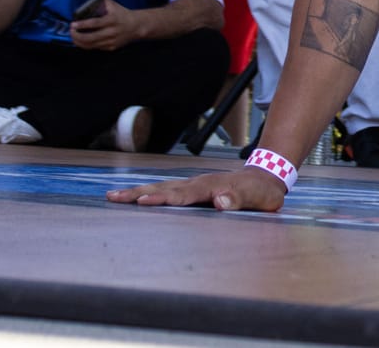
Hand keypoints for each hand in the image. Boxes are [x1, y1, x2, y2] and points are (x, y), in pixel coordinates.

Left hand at [71, 0, 142, 50]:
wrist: (136, 27)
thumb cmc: (121, 14)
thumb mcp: (112, 4)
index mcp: (112, 19)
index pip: (95, 23)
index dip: (83, 25)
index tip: (72, 24)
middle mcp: (112, 32)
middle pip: (91, 38)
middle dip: (78, 36)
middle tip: (71, 31)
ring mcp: (111, 41)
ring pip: (91, 45)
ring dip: (79, 42)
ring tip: (73, 36)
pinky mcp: (110, 48)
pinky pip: (95, 48)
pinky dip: (86, 45)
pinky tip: (81, 41)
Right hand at [107, 167, 287, 212]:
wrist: (265, 176)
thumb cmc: (262, 192)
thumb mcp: (259, 198)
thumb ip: (240, 200)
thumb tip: (220, 201)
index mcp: (211, 187)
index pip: (182, 195)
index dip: (163, 200)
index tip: (141, 202)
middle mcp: (198, 183)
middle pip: (163, 189)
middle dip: (137, 193)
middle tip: (113, 197)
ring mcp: (193, 185)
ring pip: (161, 188)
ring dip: (137, 192)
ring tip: (113, 196)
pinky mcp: (191, 189)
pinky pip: (166, 191)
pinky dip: (148, 193)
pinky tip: (134, 197)